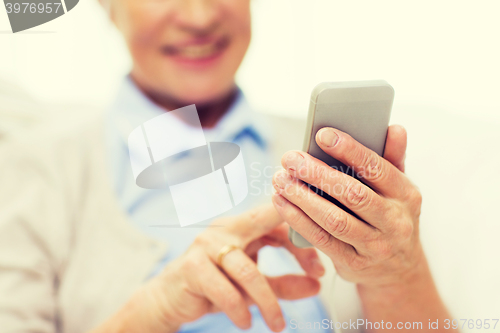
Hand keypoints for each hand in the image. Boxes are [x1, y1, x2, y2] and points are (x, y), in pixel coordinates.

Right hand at [94, 205, 323, 332]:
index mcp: (241, 226)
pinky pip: (225, 290)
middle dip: (295, 246)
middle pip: (266, 224)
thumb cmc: (212, 285)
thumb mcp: (252, 284)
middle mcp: (225, 229)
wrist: (168, 298)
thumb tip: (316, 285)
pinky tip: (247, 322)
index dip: (301, 240)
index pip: (277, 220)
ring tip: (278, 324)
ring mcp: (206, 245)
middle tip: (319, 272)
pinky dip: (240, 309)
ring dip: (268, 301)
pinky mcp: (192, 267)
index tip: (320, 268)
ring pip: (248, 270)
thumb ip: (283, 283)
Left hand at [271, 125, 424, 287]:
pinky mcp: (353, 263)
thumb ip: (393, 158)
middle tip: (290, 158)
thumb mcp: (399, 190)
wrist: (398, 270)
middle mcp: (394, 221)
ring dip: (302, 197)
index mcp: (406, 195)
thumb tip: (395, 128)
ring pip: (334, 219)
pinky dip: (298, 220)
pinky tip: (281, 202)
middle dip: (316, 173)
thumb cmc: (391, 217)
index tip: (322, 134)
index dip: (349, 150)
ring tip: (280, 179)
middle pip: (352, 194)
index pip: (377, 168)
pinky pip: (321, 239)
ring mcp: (375, 245)